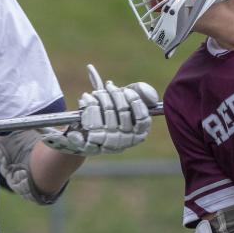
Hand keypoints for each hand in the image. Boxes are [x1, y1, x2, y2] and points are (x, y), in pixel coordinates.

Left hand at [42, 65, 158, 155]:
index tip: (126, 90)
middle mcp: (126, 141)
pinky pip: (92, 123)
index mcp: (138, 133)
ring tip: (94, 93)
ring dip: (100, 96)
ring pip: (108, 113)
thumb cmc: (109, 115)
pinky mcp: (93, 146)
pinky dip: (88, 106)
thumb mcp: (125, 102)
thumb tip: (149, 93)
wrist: (84, 135)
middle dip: (114, 93)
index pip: (142, 118)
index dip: (135, 101)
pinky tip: (85, 99)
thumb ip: (138, 92)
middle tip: (108, 86)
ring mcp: (109, 144)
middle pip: (123, 111)